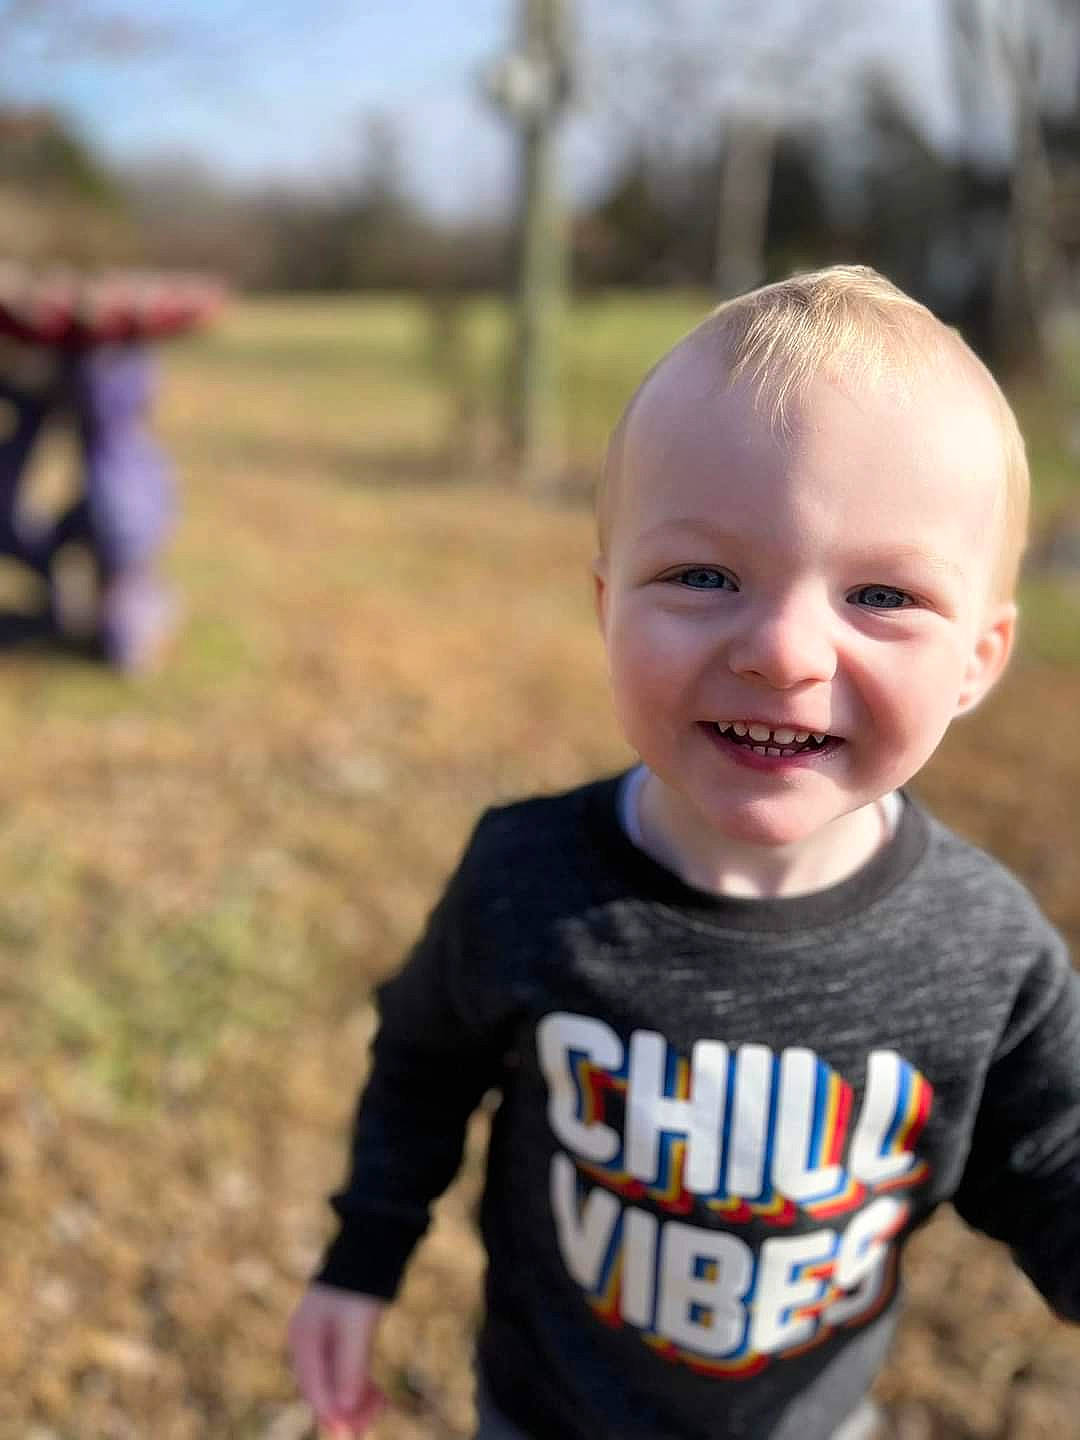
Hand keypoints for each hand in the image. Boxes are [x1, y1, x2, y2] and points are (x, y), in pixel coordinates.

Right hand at [288, 1283, 386, 1435]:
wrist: (369, 1249)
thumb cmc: (359, 1286)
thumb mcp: (356, 1326)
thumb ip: (350, 1366)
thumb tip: (346, 1409)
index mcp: (303, 1338)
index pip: (313, 1387)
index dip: (331, 1413)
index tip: (349, 1433)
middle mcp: (307, 1342)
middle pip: (322, 1388)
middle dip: (345, 1410)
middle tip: (367, 1428)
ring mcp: (321, 1340)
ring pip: (335, 1382)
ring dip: (355, 1400)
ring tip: (380, 1410)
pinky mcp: (337, 1338)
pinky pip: (344, 1371)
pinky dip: (360, 1384)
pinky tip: (379, 1396)